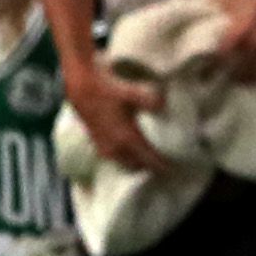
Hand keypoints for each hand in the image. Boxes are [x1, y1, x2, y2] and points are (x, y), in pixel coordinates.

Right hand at [64, 55, 165, 173]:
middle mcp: (116, 147)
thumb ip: (151, 100)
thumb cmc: (107, 89)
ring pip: (125, 162)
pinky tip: (127, 150)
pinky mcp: (97, 142)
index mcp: (128, 138)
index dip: (162, 165)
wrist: (81, 87)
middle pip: (137, 164)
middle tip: (162, 164)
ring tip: (146, 158)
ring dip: (135, 163)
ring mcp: (105, 146)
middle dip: (149, 166)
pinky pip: (114, 157)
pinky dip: (124, 158)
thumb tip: (164, 107)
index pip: (149, 159)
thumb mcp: (132, 92)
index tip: (174, 169)